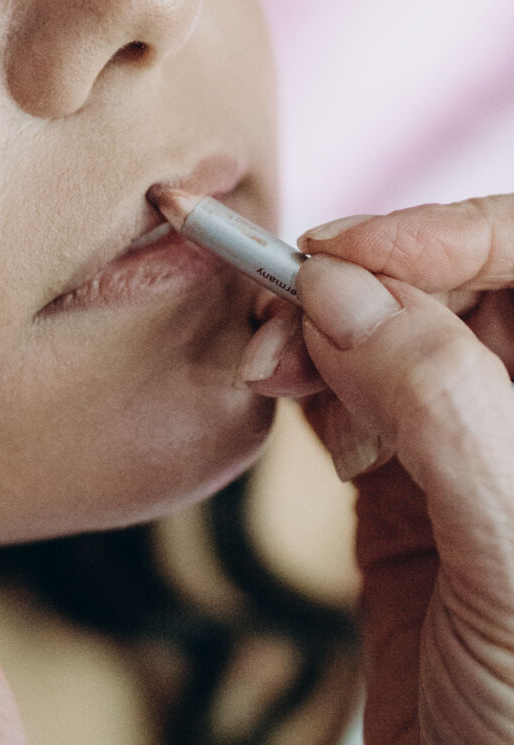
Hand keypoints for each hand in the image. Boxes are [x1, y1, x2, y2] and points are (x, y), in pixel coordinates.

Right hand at [240, 196, 513, 744]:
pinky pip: (352, 405)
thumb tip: (344, 291)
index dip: (444, 234)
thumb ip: (441, 410)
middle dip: (364, 278)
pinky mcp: (408, 510)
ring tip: (270, 362)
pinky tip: (285, 393)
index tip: (348, 252)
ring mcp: (473, 464)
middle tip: (283, 308)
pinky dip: (308, 383)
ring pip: (390, 338)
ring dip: (320, 328)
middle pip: (451, 288)